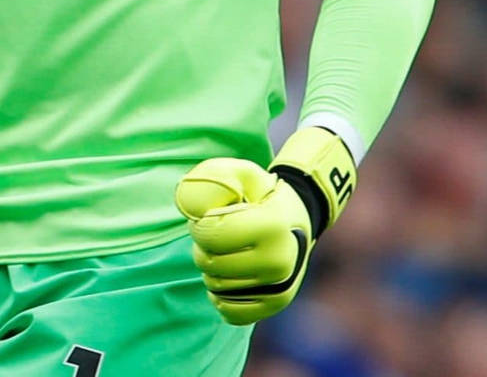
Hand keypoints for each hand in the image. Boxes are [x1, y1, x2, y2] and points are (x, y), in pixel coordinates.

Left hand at [174, 126, 355, 324]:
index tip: (209, 218)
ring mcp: (279, 287)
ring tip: (228, 252)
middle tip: (217, 235)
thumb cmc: (262, 195)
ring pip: (215, 287)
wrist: (299, 218)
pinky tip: (230, 276)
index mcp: (271, 226)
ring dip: (211, 269)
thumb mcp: (240, 175)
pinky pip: (229, 311)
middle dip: (203, 247)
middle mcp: (279, 261)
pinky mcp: (275, 304)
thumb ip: (211, 180)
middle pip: (210, 263)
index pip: (210, 235)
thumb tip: (188, 206)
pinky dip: (221, 296)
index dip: (199, 226)